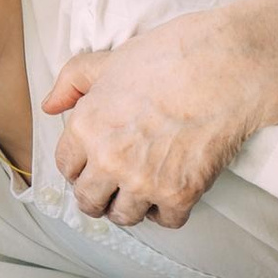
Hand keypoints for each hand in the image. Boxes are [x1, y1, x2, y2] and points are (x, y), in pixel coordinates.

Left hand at [45, 0, 277, 225]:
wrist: (227, 66)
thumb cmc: (170, 56)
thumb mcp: (111, 60)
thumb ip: (72, 82)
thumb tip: (50, 107)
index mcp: (86, 127)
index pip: (66, 168)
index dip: (81, 165)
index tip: (96, 162)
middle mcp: (108, 160)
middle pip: (89, 202)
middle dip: (100, 194)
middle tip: (117, 183)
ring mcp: (144, 181)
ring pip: (124, 217)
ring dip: (133, 205)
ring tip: (145, 187)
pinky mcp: (180, 194)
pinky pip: (166, 221)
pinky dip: (169, 210)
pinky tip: (174, 189)